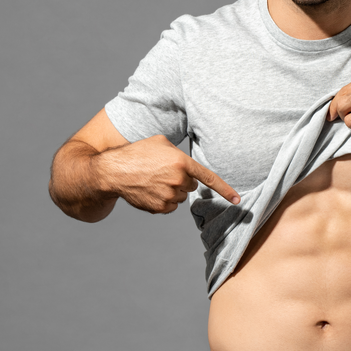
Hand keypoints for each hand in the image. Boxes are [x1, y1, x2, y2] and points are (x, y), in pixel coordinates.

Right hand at [98, 135, 239, 213]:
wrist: (113, 171)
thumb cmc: (137, 153)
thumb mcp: (160, 143)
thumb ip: (179, 153)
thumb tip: (190, 167)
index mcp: (181, 162)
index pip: (209, 178)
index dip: (225, 190)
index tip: (238, 201)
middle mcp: (178, 180)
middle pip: (191, 185)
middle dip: (181, 179)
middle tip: (161, 172)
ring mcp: (169, 195)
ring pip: (181, 196)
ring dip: (172, 190)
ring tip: (152, 180)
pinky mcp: (160, 207)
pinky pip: (171, 206)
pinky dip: (163, 200)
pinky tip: (150, 190)